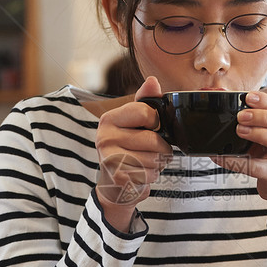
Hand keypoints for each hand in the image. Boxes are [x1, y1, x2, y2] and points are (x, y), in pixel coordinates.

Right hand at [95, 77, 172, 229]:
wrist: (114, 185)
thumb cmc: (127, 149)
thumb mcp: (133, 123)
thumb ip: (144, 101)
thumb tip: (152, 81)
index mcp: (109, 119)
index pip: (145, 112)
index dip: (157, 122)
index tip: (152, 128)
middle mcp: (105, 137)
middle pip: (153, 139)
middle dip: (162, 149)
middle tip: (153, 151)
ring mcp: (109, 158)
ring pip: (154, 158)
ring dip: (158, 163)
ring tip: (146, 163)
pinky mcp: (118, 177)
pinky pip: (150, 174)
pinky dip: (152, 176)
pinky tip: (140, 174)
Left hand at [213, 91, 266, 237]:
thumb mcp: (266, 137)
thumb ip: (252, 124)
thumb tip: (223, 108)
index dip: (265, 99)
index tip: (248, 96)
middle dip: (261, 115)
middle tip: (241, 116)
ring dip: (259, 133)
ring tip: (240, 131)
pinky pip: (256, 167)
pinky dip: (236, 161)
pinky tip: (220, 156)